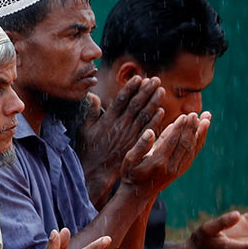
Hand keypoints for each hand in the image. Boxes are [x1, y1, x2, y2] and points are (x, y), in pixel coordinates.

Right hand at [75, 76, 165, 206]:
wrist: (96, 170)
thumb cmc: (89, 149)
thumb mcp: (85, 129)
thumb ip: (91, 112)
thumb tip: (92, 95)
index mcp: (108, 120)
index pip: (121, 100)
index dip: (130, 88)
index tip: (139, 78)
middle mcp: (120, 125)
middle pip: (135, 105)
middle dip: (146, 91)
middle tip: (155, 80)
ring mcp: (129, 135)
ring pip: (144, 115)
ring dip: (153, 102)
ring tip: (161, 90)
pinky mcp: (135, 144)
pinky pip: (147, 130)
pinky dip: (155, 120)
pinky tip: (162, 111)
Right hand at [119, 111, 210, 196]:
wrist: (138, 193)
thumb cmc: (130, 173)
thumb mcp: (129, 160)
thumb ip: (140, 145)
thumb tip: (150, 132)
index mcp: (157, 163)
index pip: (171, 142)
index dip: (179, 128)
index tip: (184, 116)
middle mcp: (171, 167)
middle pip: (184, 144)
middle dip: (191, 128)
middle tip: (195, 114)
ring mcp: (178, 169)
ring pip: (192, 148)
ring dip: (200, 132)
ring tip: (207, 118)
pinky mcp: (181, 169)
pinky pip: (193, 153)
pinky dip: (199, 140)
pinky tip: (202, 129)